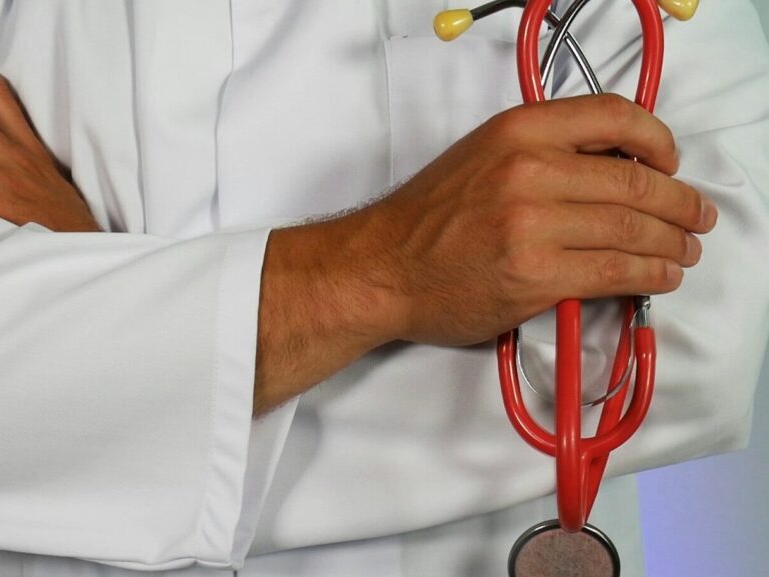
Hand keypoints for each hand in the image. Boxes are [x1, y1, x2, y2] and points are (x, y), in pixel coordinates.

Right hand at [349, 93, 716, 345]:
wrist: (382, 267)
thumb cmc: (426, 219)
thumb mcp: (481, 156)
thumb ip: (542, 151)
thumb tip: (613, 167)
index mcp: (517, 131)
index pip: (614, 116)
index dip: (658, 140)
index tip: (670, 161)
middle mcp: (529, 170)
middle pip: (636, 180)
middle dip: (681, 203)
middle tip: (696, 216)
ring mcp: (534, 225)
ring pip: (633, 229)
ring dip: (673, 243)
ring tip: (685, 250)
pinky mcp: (536, 275)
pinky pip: (616, 271)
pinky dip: (651, 274)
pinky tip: (661, 276)